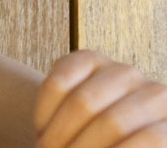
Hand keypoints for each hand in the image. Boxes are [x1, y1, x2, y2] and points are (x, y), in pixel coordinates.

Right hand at [36, 50, 166, 147]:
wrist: (107, 138)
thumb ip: (126, 147)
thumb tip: (98, 146)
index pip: (152, 139)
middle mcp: (158, 96)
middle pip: (113, 123)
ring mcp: (124, 73)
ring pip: (83, 102)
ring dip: (58, 135)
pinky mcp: (90, 59)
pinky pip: (59, 81)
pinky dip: (45, 112)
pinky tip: (43, 130)